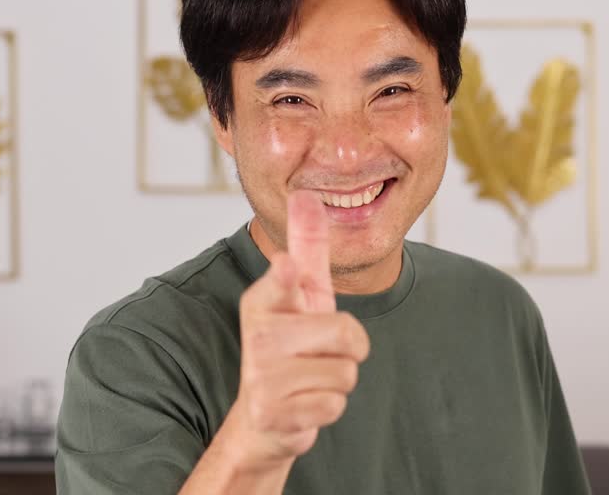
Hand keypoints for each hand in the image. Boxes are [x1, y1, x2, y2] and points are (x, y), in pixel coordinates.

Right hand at [226, 190, 370, 471]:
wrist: (264, 412)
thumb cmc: (291, 342)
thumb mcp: (303, 292)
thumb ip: (307, 245)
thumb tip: (305, 194)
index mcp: (264, 300)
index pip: (281, 282)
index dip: (286, 275)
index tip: (287, 266)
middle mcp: (258, 336)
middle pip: (347, 333)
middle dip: (350, 346)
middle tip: (320, 350)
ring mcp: (263, 377)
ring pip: (345, 372)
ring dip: (338, 379)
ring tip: (310, 377)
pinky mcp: (273, 415)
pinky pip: (333, 405)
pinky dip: (327, 407)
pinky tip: (303, 404)